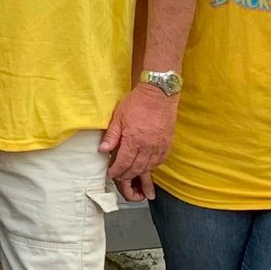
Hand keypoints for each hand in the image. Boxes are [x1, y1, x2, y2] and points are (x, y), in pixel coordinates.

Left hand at [100, 83, 174, 201]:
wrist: (158, 93)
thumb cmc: (137, 102)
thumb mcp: (118, 117)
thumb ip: (111, 136)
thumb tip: (102, 150)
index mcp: (134, 139)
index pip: (124, 162)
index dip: (117, 171)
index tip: (112, 173)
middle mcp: (148, 146)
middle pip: (136, 168)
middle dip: (126, 175)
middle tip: (120, 176)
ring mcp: (159, 146)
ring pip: (149, 167)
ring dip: (139, 173)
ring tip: (131, 173)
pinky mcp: (167, 143)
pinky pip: (160, 161)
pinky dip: (152, 166)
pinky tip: (146, 165)